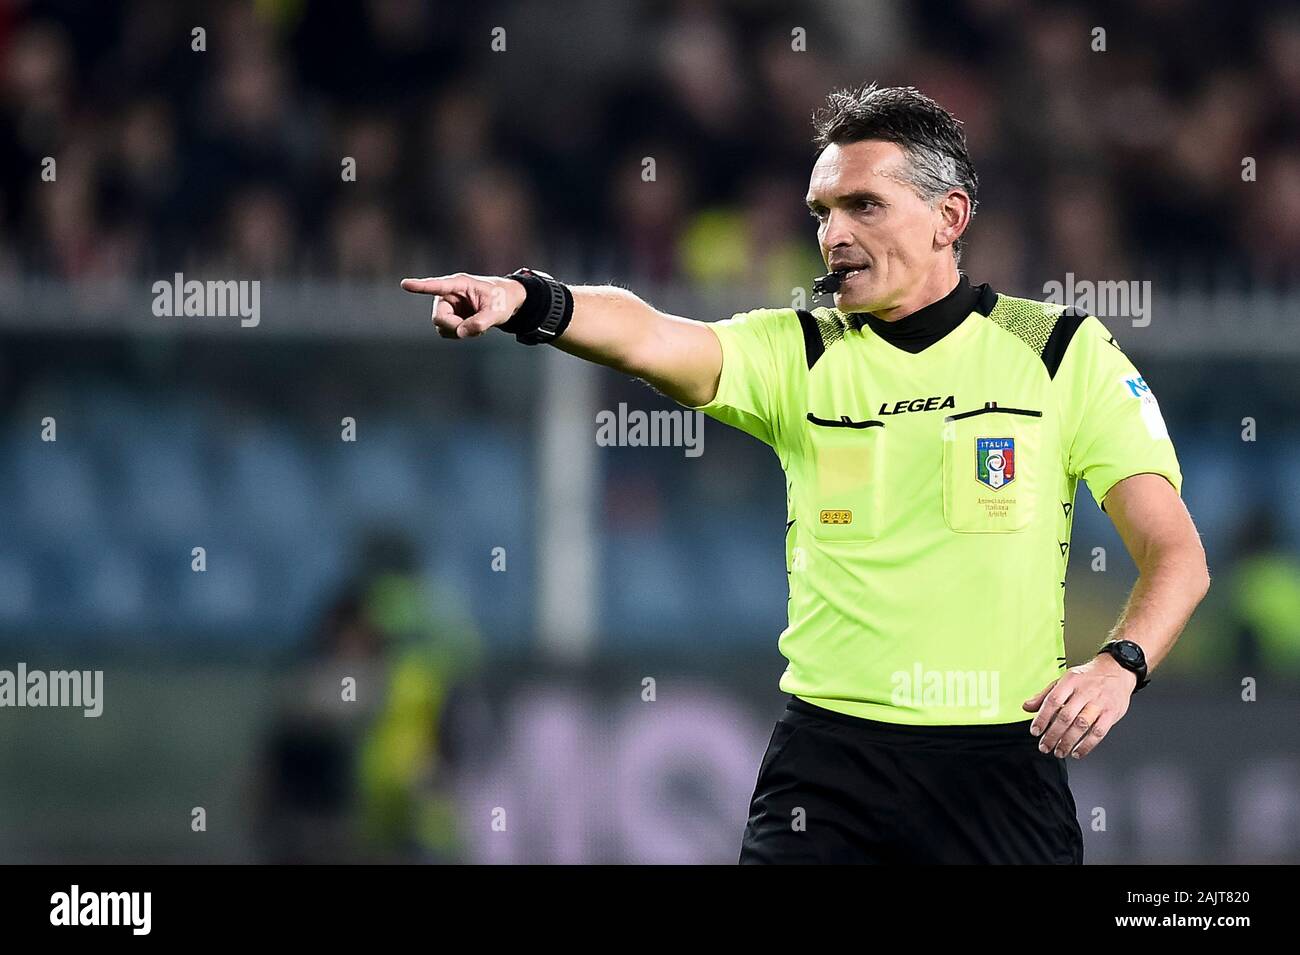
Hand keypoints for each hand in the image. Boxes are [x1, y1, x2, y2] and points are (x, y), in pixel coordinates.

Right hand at [400, 272, 527, 338]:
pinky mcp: (450, 316)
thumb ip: (480, 323)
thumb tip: (460, 333)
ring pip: (442, 327)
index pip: (436, 286)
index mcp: (459, 284)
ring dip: (458, 331)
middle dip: (454, 327)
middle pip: (438, 317)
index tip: (404, 284)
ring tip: (478, 324)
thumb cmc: (502, 300)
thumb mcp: (497, 312)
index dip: (420, 286)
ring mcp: (448, 306)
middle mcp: (448, 294)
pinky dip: (460, 334)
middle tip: (476, 328)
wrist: (507, 301)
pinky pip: (447, 331)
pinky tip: (473, 327)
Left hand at [1022, 654, 1136, 758]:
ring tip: (1059, 751)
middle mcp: (1085, 692)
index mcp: (1070, 682)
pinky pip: (1098, 732)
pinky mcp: (1111, 714)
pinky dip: (1087, 745)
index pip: (1053, 701)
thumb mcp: (1064, 680)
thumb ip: (1045, 695)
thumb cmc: (1088, 677)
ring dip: (1068, 742)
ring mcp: (1099, 703)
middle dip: (1053, 735)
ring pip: (1081, 726)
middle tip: (1045, 746)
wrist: (1117, 670)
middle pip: (1066, 716)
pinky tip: (1077, 752)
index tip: (1035, 731)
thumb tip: (1026, 707)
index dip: (1042, 718)